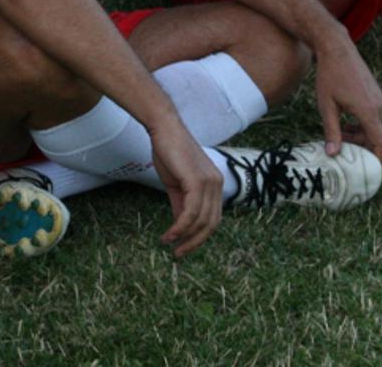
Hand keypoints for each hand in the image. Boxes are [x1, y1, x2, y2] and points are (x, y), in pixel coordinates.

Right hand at [149, 118, 223, 258]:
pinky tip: (169, 234)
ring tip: (168, 243)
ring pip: (200, 220)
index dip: (200, 236)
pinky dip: (180, 227)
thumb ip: (181, 204)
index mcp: (215, 184)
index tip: (184, 246)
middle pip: (211, 224)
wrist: (164, 129)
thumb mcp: (176, 184)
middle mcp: (217, 184)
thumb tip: (181, 226)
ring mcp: (209, 182)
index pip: (214, 218)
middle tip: (178, 253)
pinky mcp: (197, 181)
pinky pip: (191, 212)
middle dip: (195, 242)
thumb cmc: (169, 153)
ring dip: (184, 236)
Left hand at [312, 39, 381, 162]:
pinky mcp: (374, 92)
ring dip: (359, 133)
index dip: (378, 159)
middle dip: (360, 145)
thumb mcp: (327, 106)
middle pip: (374, 136)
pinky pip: (372, 114)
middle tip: (341, 147)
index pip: (380, 143)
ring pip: (373, 125)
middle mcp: (378, 105)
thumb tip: (333, 154)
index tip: (371, 171)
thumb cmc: (329, 76)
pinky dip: (361, 122)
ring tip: (340, 132)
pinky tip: (345, 118)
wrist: (337, 48)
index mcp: (368, 111)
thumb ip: (332, 131)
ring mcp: (378, 97)